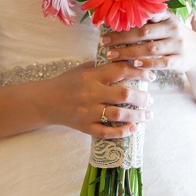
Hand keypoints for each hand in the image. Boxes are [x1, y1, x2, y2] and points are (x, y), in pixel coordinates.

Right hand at [39, 60, 154, 138]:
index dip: (139, 72)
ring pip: (119, 114)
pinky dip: (122, 131)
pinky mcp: (84, 126)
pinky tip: (132, 129)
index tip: (150, 76)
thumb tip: (128, 63)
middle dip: (142, 97)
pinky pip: (106, 131)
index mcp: (91, 75)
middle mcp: (90, 93)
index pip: (120, 70)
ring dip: (137, 115)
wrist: (44, 101)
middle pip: (124, 94)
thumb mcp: (81, 69)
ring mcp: (87, 111)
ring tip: (147, 115)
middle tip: (150, 99)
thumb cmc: (65, 83)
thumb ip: (102, 67)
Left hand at [100, 12, 195, 72]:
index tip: (113, 18)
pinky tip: (134, 64)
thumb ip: (148, 20)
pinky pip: (162, 63)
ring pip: (150, 48)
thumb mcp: (165, 23)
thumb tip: (117, 18)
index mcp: (167, 17)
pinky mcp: (180, 60)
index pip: (149, 12)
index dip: (132, 14)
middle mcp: (173, 29)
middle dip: (122, 37)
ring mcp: (177, 45)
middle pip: (144, 32)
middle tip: (104, 42)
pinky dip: (147, 64)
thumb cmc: (172, 36)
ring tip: (112, 55)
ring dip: (129, 52)